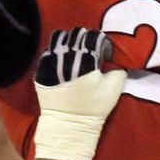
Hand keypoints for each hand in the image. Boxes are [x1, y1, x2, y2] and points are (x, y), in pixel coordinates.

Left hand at [32, 28, 126, 159]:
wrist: (69, 125)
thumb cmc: (93, 108)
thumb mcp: (114, 89)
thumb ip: (119, 70)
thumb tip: (116, 58)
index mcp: (85, 62)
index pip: (92, 37)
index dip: (100, 41)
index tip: (103, 51)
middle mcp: (66, 59)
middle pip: (76, 35)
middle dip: (85, 39)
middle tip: (90, 50)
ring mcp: (50, 64)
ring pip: (59, 38)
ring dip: (69, 41)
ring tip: (75, 52)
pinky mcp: (41, 70)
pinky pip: (48, 51)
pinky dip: (57, 51)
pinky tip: (64, 60)